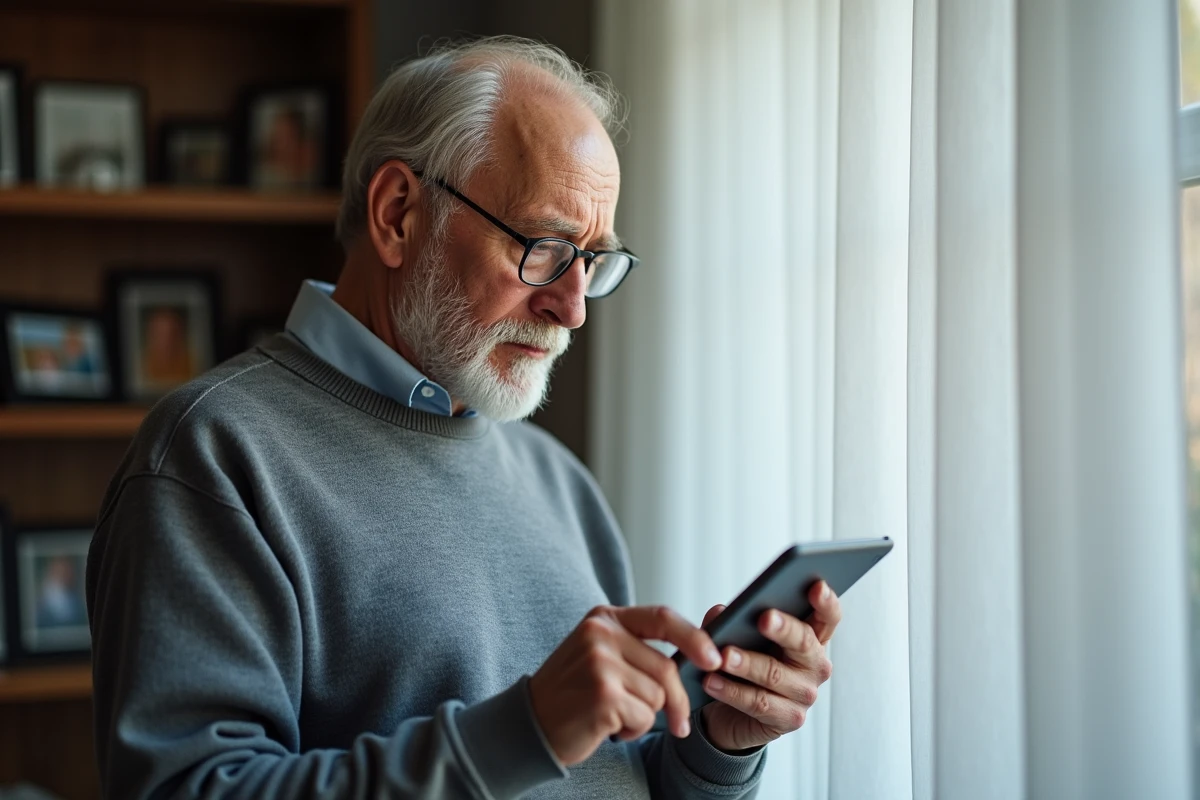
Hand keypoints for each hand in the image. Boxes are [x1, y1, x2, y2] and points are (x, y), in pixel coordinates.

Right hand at [529, 604, 722, 765]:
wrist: (529, 724)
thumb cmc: (572, 692)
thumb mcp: (599, 653)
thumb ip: (638, 646)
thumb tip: (700, 654)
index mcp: (603, 618)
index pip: (662, 618)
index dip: (694, 637)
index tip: (714, 659)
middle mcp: (601, 635)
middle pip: (666, 667)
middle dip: (678, 701)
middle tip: (679, 724)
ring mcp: (600, 663)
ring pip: (658, 696)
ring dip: (645, 716)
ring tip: (614, 715)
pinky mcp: (602, 695)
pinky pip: (644, 717)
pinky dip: (632, 731)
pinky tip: (607, 726)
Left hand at [699, 581, 840, 751]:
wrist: (731, 712)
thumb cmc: (743, 662)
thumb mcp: (737, 636)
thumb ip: (731, 620)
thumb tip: (721, 612)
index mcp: (811, 636)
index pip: (828, 616)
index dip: (825, 601)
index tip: (815, 585)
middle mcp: (815, 665)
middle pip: (803, 642)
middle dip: (783, 628)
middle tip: (763, 618)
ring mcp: (805, 694)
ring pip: (775, 675)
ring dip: (747, 664)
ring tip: (723, 656)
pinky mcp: (788, 719)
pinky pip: (759, 703)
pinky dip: (732, 691)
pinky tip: (711, 681)